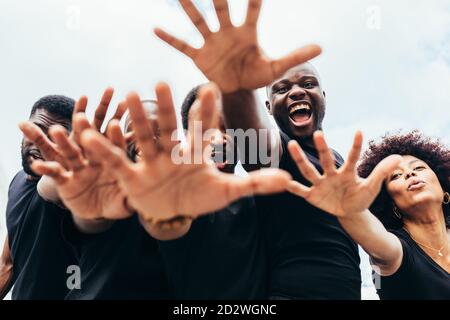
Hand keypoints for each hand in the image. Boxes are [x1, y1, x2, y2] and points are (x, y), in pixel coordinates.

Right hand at [20, 88, 130, 219]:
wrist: (98, 210)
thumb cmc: (115, 200)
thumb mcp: (124, 201)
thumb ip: (132, 198)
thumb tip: (143, 200)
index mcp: (112, 160)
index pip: (114, 144)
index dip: (114, 135)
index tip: (116, 123)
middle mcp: (94, 159)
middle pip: (90, 140)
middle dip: (85, 128)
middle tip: (82, 116)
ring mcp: (78, 168)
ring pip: (69, 151)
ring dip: (61, 141)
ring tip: (55, 130)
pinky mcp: (64, 180)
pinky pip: (53, 172)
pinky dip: (44, 169)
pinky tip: (36, 165)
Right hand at [80, 82, 291, 221]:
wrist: (174, 211)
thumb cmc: (201, 196)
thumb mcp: (227, 191)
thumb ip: (254, 184)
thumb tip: (286, 181)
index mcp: (195, 152)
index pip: (202, 127)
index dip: (205, 110)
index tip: (209, 88)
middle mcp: (172, 151)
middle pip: (169, 127)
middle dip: (167, 108)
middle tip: (163, 83)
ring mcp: (152, 162)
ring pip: (144, 138)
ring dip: (137, 120)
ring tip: (130, 96)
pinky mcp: (133, 177)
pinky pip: (118, 162)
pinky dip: (106, 150)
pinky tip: (90, 134)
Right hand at [154, 0, 320, 92]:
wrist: (237, 89)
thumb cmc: (257, 74)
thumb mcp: (276, 67)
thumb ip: (295, 56)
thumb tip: (321, 47)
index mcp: (247, 32)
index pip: (252, 8)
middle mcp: (227, 32)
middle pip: (220, 7)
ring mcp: (211, 42)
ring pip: (198, 20)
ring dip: (189, 7)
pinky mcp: (199, 56)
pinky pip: (182, 45)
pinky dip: (170, 38)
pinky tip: (155, 29)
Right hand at [287, 131, 401, 216]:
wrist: (349, 212)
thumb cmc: (360, 197)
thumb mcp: (372, 187)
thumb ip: (381, 172)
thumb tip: (398, 157)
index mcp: (347, 173)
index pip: (353, 157)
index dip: (356, 146)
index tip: (360, 131)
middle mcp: (332, 174)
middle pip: (326, 160)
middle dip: (322, 148)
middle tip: (318, 134)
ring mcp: (321, 184)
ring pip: (309, 170)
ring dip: (301, 159)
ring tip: (292, 145)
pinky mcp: (313, 196)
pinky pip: (301, 190)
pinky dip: (293, 187)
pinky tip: (284, 181)